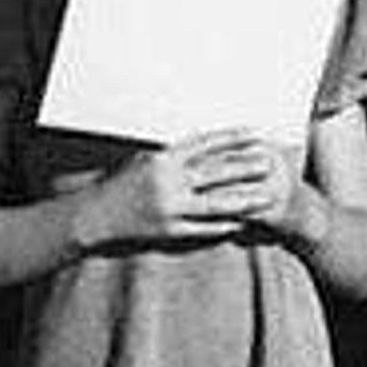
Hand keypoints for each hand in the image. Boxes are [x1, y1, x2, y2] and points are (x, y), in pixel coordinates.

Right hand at [79, 129, 279, 246]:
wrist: (95, 214)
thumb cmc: (120, 183)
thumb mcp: (144, 159)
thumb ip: (174, 154)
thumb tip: (202, 146)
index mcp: (163, 159)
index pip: (205, 145)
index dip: (232, 139)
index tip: (255, 135)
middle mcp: (167, 181)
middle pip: (214, 172)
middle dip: (245, 167)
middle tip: (270, 163)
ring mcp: (168, 207)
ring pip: (213, 203)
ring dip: (242, 200)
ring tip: (266, 197)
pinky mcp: (167, 230)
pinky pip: (201, 229)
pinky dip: (221, 226)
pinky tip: (241, 224)